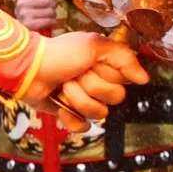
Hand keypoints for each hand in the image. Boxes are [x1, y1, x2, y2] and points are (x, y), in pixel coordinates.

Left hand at [22, 29, 145, 129]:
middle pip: (114, 99)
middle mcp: (99, 84)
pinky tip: (60, 104)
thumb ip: (124, 57)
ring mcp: (85, 101)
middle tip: (75, 74)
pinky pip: (83, 126)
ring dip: (77, 98)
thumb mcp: (94, 45)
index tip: (92, 64)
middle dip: (91, 86)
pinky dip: (70, 117)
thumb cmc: (58, 53)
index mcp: (107, 67)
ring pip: (98, 113)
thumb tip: (144, 78)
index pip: (124, 82)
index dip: (108, 75)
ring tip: (64, 86)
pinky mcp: (71, 114)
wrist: (29, 69)